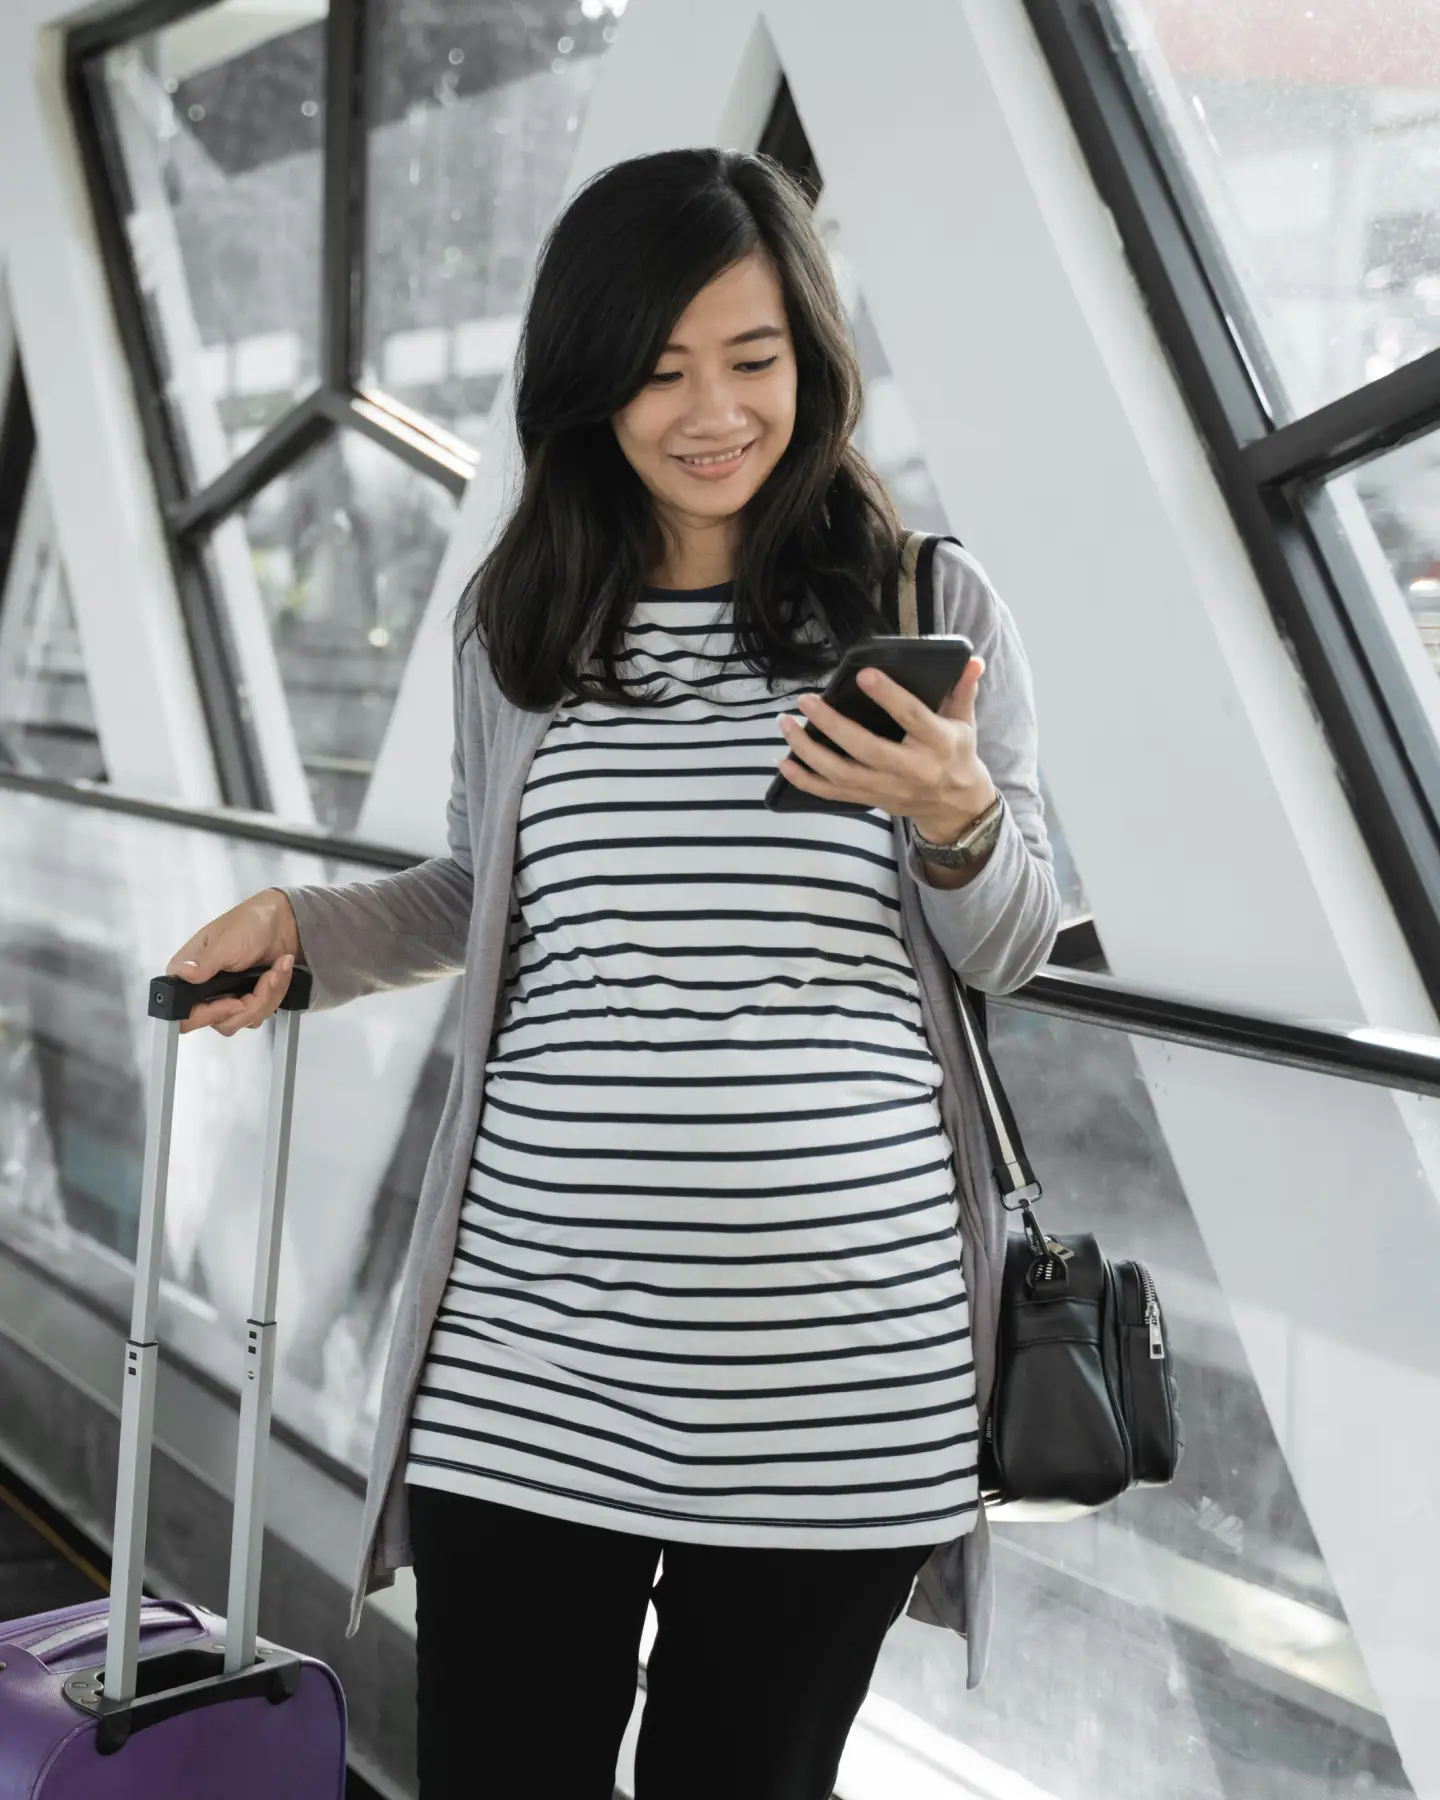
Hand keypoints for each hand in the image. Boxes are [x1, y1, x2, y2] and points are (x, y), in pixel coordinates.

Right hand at [165, 889, 301, 1036]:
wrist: (283, 921)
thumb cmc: (249, 924)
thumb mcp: (227, 942)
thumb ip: (205, 963)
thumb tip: (181, 973)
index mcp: (188, 976)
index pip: (187, 1015)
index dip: (211, 1015)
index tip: (236, 1002)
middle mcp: (204, 992)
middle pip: (221, 1022)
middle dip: (251, 1003)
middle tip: (268, 978)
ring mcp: (228, 998)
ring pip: (245, 1020)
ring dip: (268, 995)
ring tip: (278, 968)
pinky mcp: (249, 1001)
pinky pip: (261, 1014)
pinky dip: (275, 994)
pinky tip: (280, 971)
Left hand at [776, 658, 996, 838]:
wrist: (955, 807)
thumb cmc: (955, 754)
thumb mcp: (965, 722)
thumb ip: (963, 690)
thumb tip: (972, 659)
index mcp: (937, 743)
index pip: (911, 717)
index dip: (888, 696)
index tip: (864, 674)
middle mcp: (910, 768)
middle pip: (866, 748)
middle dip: (832, 725)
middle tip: (806, 700)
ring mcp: (887, 788)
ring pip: (842, 773)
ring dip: (809, 750)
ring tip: (786, 724)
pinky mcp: (870, 799)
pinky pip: (832, 793)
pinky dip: (805, 780)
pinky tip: (785, 762)